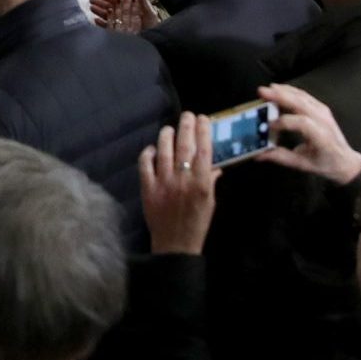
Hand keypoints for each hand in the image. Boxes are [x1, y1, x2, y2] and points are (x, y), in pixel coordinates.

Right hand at [90, 0, 156, 33]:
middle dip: (101, 3)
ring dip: (99, 11)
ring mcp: (122, 25)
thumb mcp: (150, 13)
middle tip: (91, 0)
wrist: (154, 43)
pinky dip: (102, 24)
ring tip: (91, 8)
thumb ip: (143, 1)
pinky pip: (109, 28)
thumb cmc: (154, 27)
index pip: (118, 0)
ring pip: (108, 16)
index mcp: (132, 9)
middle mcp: (126, 16)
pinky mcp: (119, 34)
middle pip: (111, 7)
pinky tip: (95, 21)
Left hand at [139, 119, 219, 255]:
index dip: (203, 131)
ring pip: (163, 150)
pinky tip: (152, 149)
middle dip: (186, 126)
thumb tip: (215, 164)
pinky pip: (145, 164)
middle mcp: (182, 179)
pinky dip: (148, 153)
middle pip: (184, 145)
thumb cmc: (197, 223)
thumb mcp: (210, 202)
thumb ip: (211, 181)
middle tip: (187, 115)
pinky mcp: (147, 188)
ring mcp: (163, 183)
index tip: (203, 119)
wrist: (175, 244)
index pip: (204, 150)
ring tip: (170, 129)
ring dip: (166, 135)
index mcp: (201, 183)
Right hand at [253, 84, 360, 185]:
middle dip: (281, 96)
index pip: (302, 123)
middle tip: (263, 92)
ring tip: (269, 89)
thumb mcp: (303, 164)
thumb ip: (281, 157)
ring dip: (285, 91)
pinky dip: (291, 91)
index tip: (269, 126)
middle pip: (302, 104)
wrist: (346, 161)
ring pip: (303, 96)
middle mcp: (324, 121)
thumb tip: (260, 154)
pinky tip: (280, 89)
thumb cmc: (326, 164)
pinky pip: (305, 96)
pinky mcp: (322, 108)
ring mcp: (324, 112)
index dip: (284, 122)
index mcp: (321, 137)